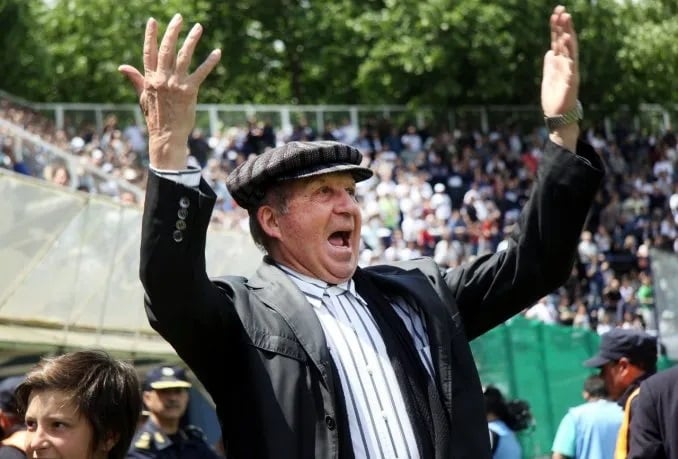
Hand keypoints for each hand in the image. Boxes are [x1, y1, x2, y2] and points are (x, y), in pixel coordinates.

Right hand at [118, 14, 220, 169]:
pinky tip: (217, 52)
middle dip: (172, 31)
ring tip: (198, 27)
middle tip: (179, 17)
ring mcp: (176, 84)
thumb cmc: (156, 117)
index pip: (149, 52)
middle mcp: (162, 79)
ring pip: (183, 56)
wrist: (167, 136)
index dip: (151, 36)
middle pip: (166, 49)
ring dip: (191, 40)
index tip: (153, 21)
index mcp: (150, 79)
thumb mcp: (143, 97)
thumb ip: (136, 79)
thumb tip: (122, 67)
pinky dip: (209, 62)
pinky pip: (201, 72)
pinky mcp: (189, 91)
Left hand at [541, 6, 578, 148]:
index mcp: (560, 61)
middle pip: (566, 41)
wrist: (558, 115)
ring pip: (570, 49)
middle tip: (562, 10)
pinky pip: (571, 64)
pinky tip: (567, 43)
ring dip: (568, 35)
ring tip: (566, 21)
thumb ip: (551, 62)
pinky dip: (569, 53)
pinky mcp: (571, 81)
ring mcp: (570, 71)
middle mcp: (567, 63)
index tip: (556, 12)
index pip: (559, 40)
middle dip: (564, 26)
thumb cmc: (555, 96)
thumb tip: (550, 49)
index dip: (557, 27)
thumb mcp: (550, 75)